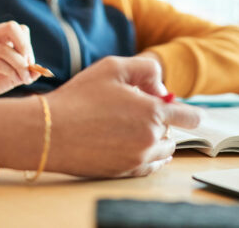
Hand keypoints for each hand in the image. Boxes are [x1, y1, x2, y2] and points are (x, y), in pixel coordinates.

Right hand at [0, 21, 39, 97]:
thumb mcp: (16, 74)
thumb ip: (28, 71)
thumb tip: (40, 71)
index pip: (19, 29)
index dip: (28, 45)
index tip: (30, 63)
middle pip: (11, 27)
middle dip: (24, 46)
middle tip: (28, 64)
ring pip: (4, 49)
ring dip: (20, 65)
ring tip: (24, 79)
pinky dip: (11, 71)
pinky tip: (15, 79)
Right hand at [45, 56, 200, 177]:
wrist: (49, 132)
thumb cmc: (79, 97)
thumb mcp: (113, 67)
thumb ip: (146, 69)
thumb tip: (161, 88)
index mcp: (152, 112)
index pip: (189, 117)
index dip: (186, 111)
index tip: (180, 110)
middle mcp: (150, 139)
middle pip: (171, 131)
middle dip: (159, 119)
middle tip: (133, 108)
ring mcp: (138, 159)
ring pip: (163, 150)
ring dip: (155, 138)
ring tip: (129, 126)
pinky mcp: (125, 172)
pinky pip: (150, 166)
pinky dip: (147, 155)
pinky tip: (131, 143)